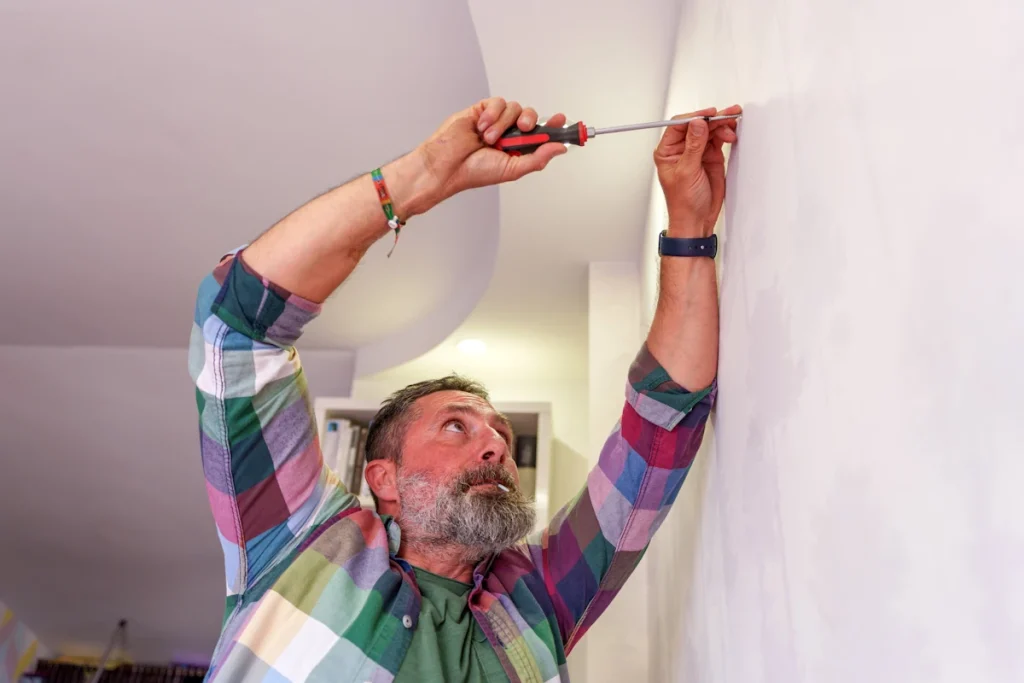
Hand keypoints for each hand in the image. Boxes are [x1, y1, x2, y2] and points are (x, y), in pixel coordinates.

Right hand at [415, 97, 568, 204]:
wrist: (447, 166)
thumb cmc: (474, 171)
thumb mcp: (512, 170)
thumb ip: (537, 158)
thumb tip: (559, 149)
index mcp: (517, 148)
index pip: (541, 133)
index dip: (554, 126)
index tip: (564, 121)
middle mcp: (508, 133)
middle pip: (530, 116)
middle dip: (531, 121)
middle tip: (523, 129)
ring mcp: (495, 121)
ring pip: (514, 108)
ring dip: (503, 124)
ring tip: (489, 139)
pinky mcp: (481, 110)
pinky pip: (496, 103)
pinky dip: (492, 115)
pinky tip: (481, 128)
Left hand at [654, 105, 741, 236]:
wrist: (697, 220)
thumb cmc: (683, 203)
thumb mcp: (687, 172)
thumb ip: (694, 146)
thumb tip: (697, 124)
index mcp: (667, 151)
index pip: (679, 125)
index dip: (694, 117)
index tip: (708, 115)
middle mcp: (681, 149)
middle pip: (697, 125)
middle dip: (712, 120)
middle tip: (726, 115)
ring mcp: (697, 152)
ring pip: (709, 131)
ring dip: (721, 126)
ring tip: (732, 125)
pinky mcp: (710, 157)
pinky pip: (718, 140)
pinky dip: (726, 134)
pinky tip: (731, 133)